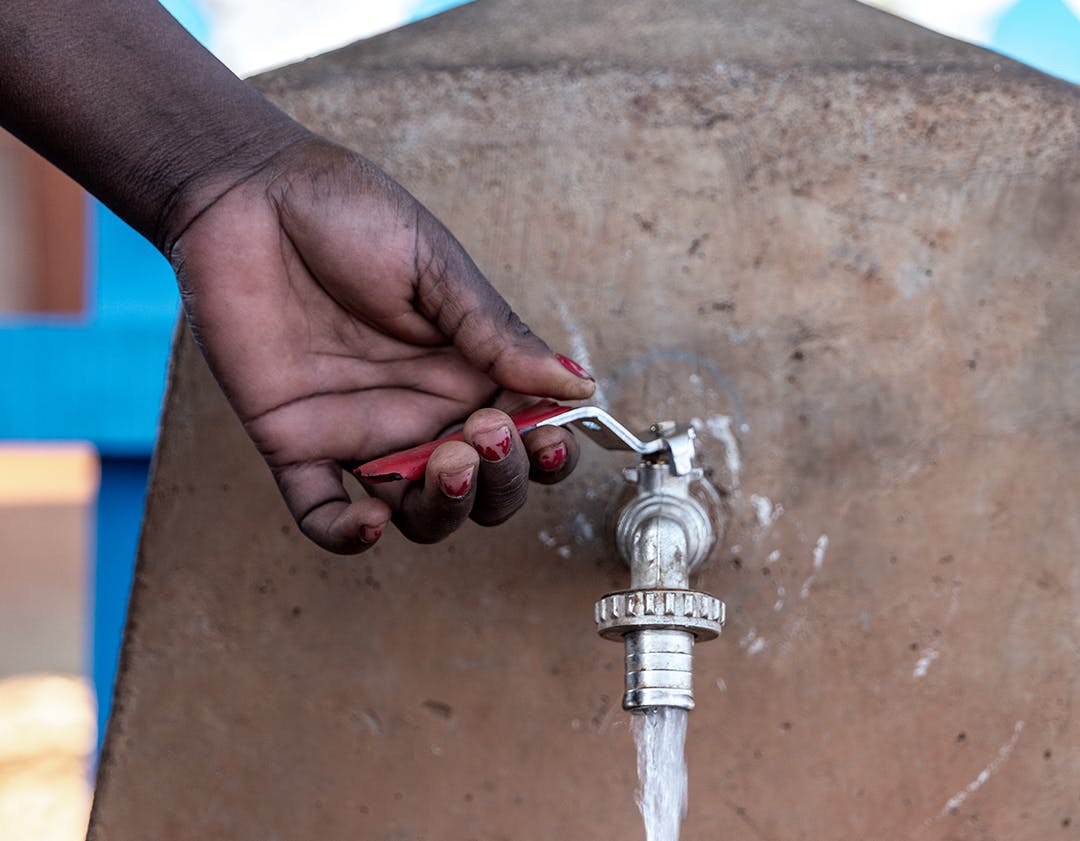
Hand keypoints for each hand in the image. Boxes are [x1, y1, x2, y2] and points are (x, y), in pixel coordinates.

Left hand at [170, 137, 594, 552]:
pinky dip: (346, 535)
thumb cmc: (348, 215)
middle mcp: (422, 411)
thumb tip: (578, 385)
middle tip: (486, 430)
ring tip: (449, 460)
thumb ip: (497, 334)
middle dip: (499, 479)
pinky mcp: (296, 441)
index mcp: (466, 370)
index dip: (545, 452)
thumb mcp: (436, 268)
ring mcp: (361, 431)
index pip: (524, 437)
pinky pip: (321, 512)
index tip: (548, 432)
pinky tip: (371, 520)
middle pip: (481, 488)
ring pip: (418, 514)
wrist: (249, 193)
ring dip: (445, 508)